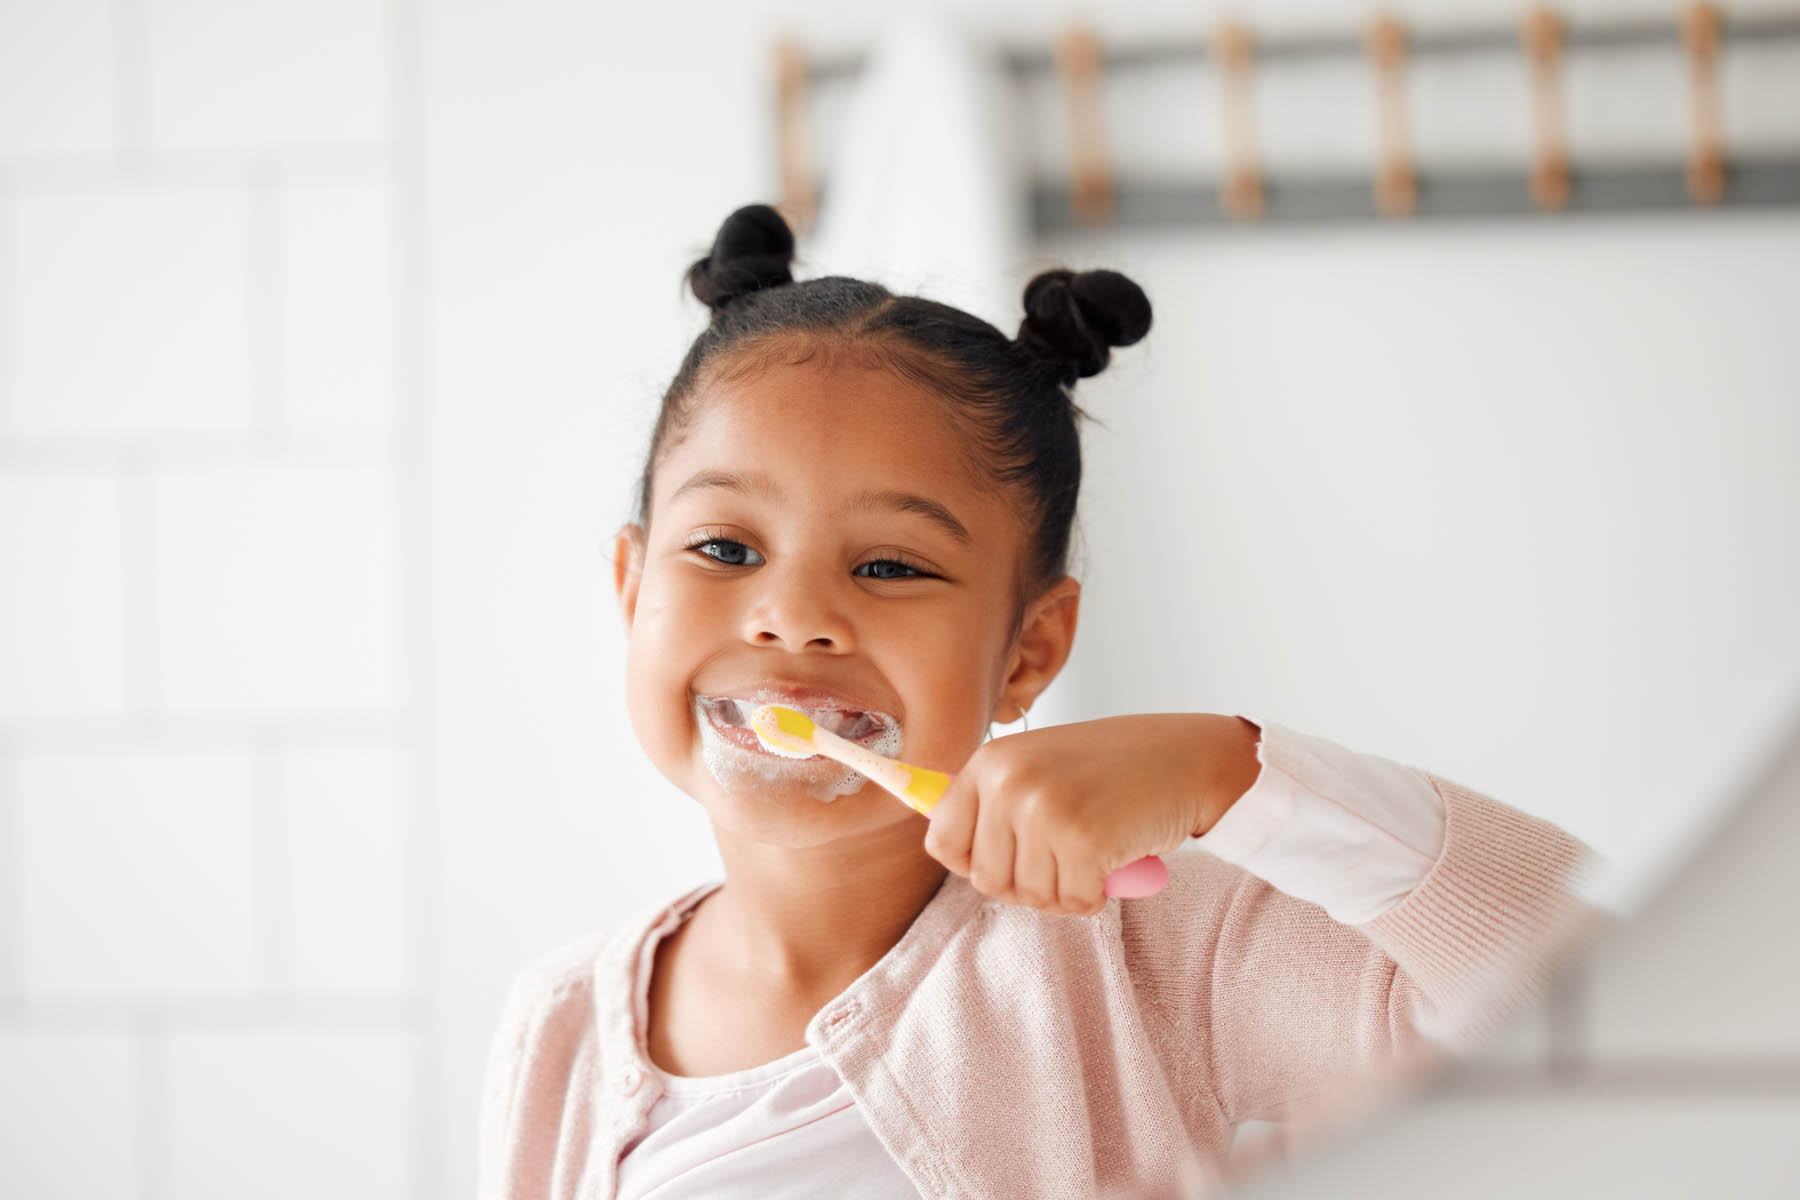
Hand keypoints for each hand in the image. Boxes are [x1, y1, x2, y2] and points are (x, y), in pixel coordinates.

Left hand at [923, 713, 1261, 914]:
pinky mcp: (1084, 840)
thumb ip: (992, 804)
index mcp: (989, 762)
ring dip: (1067, 888)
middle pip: (987, 881)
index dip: (978, 863)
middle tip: (1067, 853)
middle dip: (1029, 882)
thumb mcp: (1037, 769)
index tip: (1014, 855)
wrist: (1185, 757)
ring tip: (1094, 847)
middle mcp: (1008, 781)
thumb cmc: (1112, 770)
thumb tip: (938, 842)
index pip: (942, 843)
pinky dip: (1098, 894)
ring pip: (1031, 897)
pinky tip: (1115, 858)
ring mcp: (1044, 809)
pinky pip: (1075, 903)